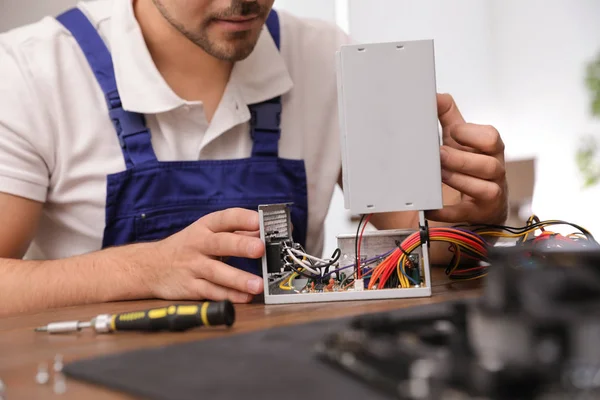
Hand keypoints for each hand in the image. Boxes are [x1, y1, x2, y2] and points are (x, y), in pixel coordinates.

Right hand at [149, 208, 265, 302]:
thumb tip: (264, 232)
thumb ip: (236, 233)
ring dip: (238, 278)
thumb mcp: (207, 233)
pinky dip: (228, 296)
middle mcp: (199, 244)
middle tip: (260, 248)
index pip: (225, 218)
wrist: (150, 266)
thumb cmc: (188, 247)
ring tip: (258, 284)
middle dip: (241, 245)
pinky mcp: (190, 287)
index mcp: (206, 227)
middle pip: (220, 243)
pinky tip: (245, 298)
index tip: (259, 221)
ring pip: (216, 272)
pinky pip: (211, 292)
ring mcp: (193, 267)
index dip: (242, 219)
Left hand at [426, 94, 507, 224]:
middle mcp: (495, 173)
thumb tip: (436, 96)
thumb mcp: (460, 142)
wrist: (477, 206)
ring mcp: (491, 196)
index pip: (491, 138)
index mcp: (491, 151)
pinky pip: (466, 214)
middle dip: (462, 158)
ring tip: (437, 175)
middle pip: (489, 164)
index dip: (472, 134)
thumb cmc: (468, 168)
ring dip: (458, 179)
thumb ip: (450, 119)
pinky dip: (447, 211)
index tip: (452, 132)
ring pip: (485, 188)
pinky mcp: (479, 215)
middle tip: (439, 155)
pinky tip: (430, 207)